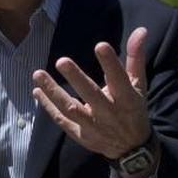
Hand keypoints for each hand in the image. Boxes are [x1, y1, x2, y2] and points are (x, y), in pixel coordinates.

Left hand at [32, 28, 151, 159]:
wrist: (130, 147)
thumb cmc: (133, 108)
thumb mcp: (139, 84)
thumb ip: (136, 58)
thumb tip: (140, 30)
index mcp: (126, 98)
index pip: (119, 79)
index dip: (110, 63)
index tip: (100, 46)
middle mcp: (109, 113)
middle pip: (91, 95)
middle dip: (76, 78)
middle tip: (61, 61)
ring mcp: (93, 126)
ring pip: (71, 109)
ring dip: (53, 92)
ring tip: (38, 74)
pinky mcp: (80, 134)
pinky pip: (61, 120)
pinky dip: (48, 106)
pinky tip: (37, 91)